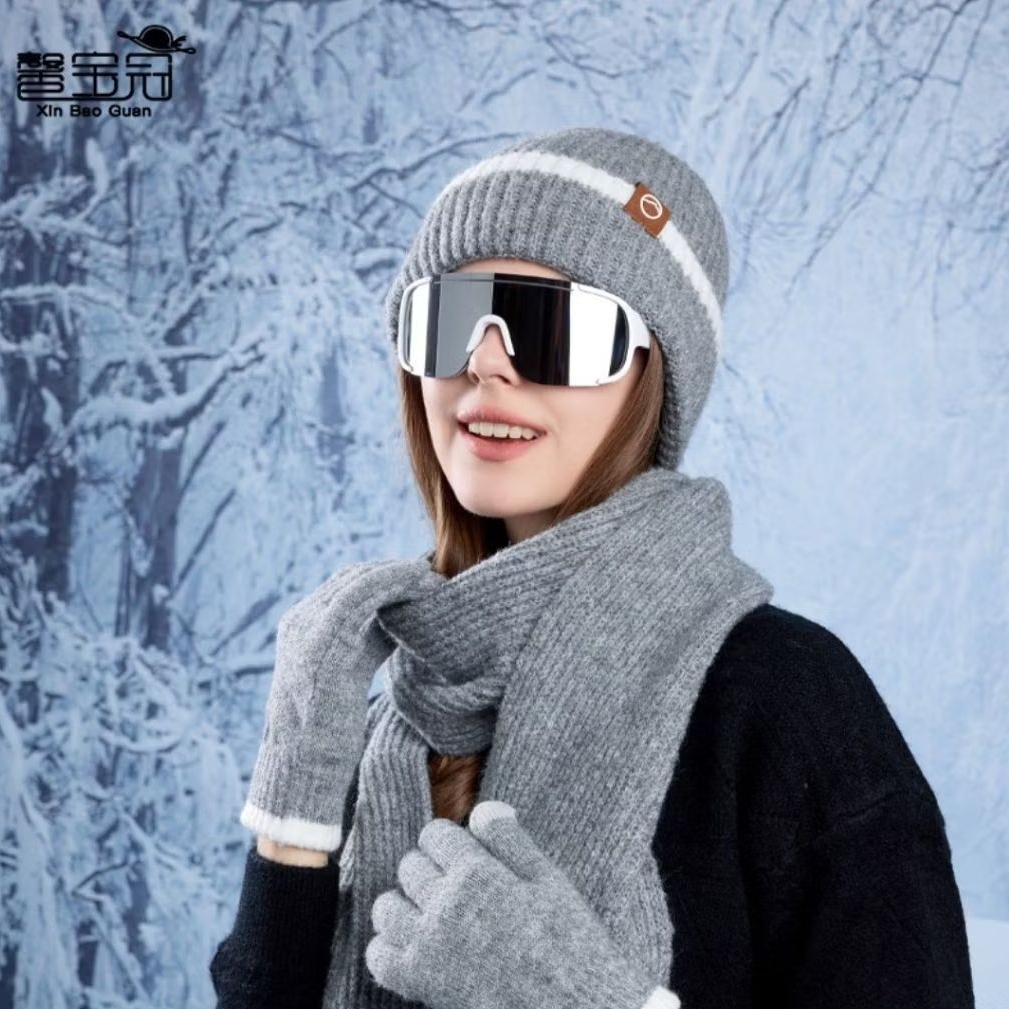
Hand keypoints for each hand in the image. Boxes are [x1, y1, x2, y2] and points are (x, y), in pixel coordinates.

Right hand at [241, 556, 440, 850]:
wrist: (303, 774)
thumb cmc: (332, 736)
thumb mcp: (351, 676)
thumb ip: (368, 645)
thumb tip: (405, 621)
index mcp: (301, 629)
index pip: (346, 586)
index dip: (386, 578)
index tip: (421, 579)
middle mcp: (299, 623)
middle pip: (353, 579)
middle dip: (395, 573)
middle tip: (433, 576)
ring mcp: (306, 631)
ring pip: (359, 581)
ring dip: (400, 574)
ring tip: (434, 579)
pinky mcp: (321, 644)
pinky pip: (361, 597)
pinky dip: (394, 584)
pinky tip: (422, 588)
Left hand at [365, 800, 680, 1008]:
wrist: (572, 1008)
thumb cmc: (569, 944)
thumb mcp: (550, 882)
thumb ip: (511, 840)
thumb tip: (483, 807)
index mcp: (476, 874)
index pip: (434, 834)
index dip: (450, 841)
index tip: (466, 856)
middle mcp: (444, 906)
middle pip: (409, 866)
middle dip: (429, 868)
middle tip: (456, 886)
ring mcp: (428, 948)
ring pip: (386, 907)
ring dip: (405, 904)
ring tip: (433, 913)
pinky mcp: (422, 984)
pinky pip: (379, 957)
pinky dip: (389, 948)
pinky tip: (416, 945)